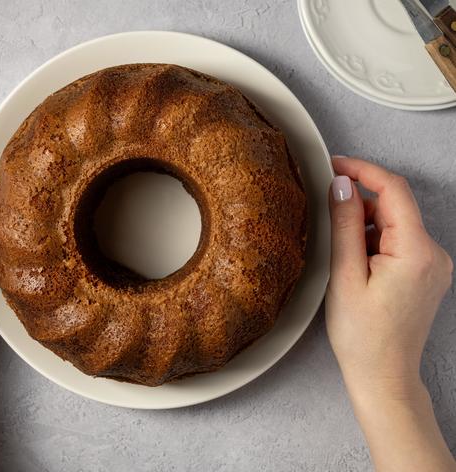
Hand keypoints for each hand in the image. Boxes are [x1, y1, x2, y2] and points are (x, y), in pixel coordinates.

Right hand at [326, 156, 454, 471]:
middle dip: (359, 205)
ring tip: (343, 259)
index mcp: (416, 251)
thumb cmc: (362, 335)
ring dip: (365, 226)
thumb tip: (342, 185)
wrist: (383, 376)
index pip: (393, 190)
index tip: (333, 164)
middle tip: (327, 219)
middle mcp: (434, 253)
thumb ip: (345, 224)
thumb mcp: (344, 275)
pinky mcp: (427, 273)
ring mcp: (434, 265)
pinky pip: (400, 241)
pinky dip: (375, 242)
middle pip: (395, 206)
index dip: (362, 170)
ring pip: (395, 223)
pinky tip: (357, 265)